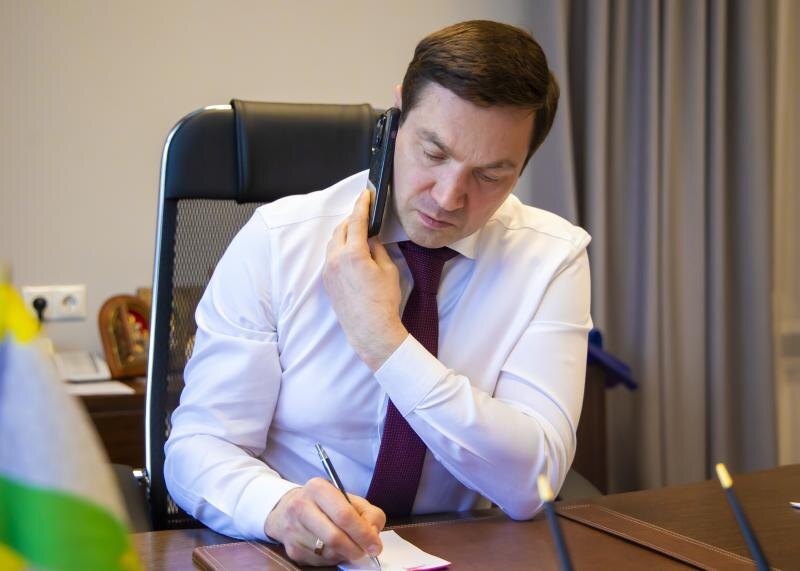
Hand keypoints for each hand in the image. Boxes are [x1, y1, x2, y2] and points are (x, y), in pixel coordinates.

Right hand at [265, 478, 385, 565]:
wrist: (288, 510)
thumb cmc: (326, 504)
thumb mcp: (349, 499)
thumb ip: (368, 513)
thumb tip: (372, 534)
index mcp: (318, 488)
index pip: (344, 514)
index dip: (363, 533)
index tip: (375, 545)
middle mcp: (301, 507)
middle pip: (334, 537)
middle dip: (356, 548)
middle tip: (366, 551)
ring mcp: (293, 530)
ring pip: (329, 552)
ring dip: (345, 554)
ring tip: (349, 546)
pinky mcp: (292, 549)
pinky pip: (320, 561)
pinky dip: (333, 558)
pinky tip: (333, 548)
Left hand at [323, 190, 407, 369]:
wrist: (370, 329)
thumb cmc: (383, 301)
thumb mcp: (388, 270)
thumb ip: (377, 249)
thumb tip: (371, 240)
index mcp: (353, 253)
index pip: (356, 221)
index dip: (362, 205)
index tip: (366, 194)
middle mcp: (336, 260)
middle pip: (341, 229)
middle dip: (352, 219)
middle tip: (363, 214)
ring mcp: (328, 271)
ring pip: (333, 243)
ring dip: (344, 234)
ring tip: (357, 233)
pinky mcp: (327, 281)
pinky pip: (330, 257)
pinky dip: (339, 248)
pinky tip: (350, 252)